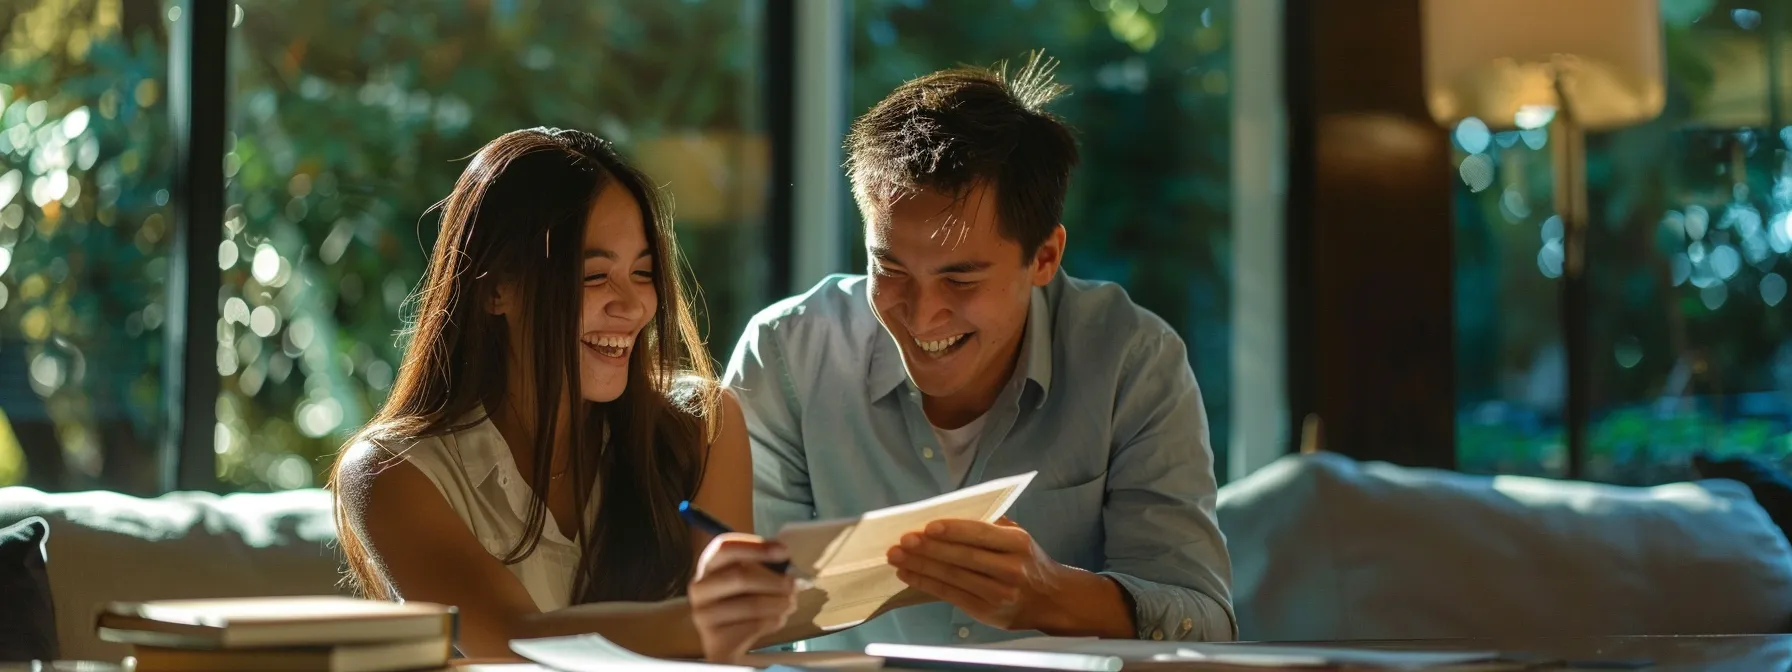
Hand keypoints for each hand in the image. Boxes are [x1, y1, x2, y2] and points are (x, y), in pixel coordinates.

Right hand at [689, 533, 796, 662]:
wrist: (728, 641)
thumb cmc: (742, 601)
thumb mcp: (750, 578)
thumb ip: (764, 564)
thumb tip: (784, 555)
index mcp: (708, 565)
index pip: (725, 547)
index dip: (755, 547)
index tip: (784, 552)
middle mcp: (700, 588)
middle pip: (740, 576)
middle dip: (774, 580)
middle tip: (793, 585)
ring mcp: (703, 615)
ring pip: (751, 604)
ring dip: (779, 603)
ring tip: (790, 603)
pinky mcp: (715, 639)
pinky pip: (754, 625)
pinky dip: (775, 621)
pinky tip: (779, 619)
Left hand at [886, 518, 1072, 630]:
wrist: (1051, 599)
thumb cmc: (1027, 561)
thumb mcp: (1019, 537)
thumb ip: (991, 526)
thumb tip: (950, 514)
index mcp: (1018, 544)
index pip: (980, 534)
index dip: (952, 530)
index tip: (927, 527)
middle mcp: (1010, 569)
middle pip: (963, 557)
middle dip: (928, 549)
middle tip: (903, 542)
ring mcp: (999, 593)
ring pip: (953, 578)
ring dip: (921, 567)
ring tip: (897, 557)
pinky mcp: (987, 612)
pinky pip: (951, 596)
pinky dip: (927, 584)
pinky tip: (909, 575)